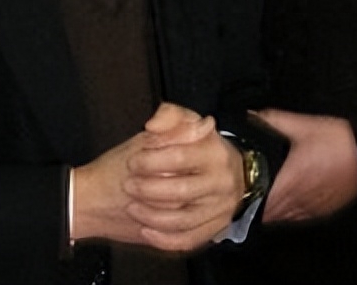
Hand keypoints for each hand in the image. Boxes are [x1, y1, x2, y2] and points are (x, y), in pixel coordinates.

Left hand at [72, 103, 243, 252]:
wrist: (226, 172)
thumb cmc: (196, 147)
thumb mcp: (184, 124)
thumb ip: (169, 116)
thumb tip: (153, 124)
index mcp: (216, 152)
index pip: (180, 157)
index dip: (151, 160)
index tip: (133, 161)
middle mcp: (223, 182)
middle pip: (180, 191)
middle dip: (147, 189)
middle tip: (129, 184)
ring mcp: (221, 208)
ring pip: (182, 220)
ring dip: (151, 216)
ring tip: (132, 206)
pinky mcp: (215, 228)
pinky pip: (188, 241)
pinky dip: (164, 239)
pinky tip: (146, 230)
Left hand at [252, 108, 356, 222]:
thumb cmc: (339, 141)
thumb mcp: (303, 125)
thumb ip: (275, 121)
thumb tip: (254, 116)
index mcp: (292, 178)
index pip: (262, 201)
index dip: (247, 200)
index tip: (237, 194)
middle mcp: (300, 197)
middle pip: (270, 213)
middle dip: (256, 207)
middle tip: (244, 198)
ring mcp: (312, 206)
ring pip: (284, 218)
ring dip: (271, 212)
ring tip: (260, 203)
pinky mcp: (323, 209)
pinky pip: (300, 218)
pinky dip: (288, 214)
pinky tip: (284, 205)